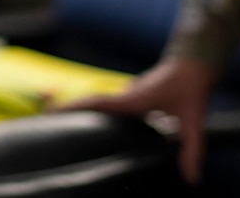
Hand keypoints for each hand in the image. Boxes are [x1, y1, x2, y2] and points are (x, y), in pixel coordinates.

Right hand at [59, 57, 213, 184]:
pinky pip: (108, 102)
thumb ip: (192, 149)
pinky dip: (94, 108)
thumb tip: (191, 178)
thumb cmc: (191, 87)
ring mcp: (128, 94)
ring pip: (98, 101)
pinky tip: (94, 122)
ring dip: (79, 108)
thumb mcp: (195, 120)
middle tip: (45, 118)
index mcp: (134, 100)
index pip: (98, 103)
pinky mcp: (133, 96)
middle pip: (90, 103)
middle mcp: (127, 95)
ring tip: (60, 121)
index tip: (51, 112)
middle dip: (67, 109)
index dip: (74, 107)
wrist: (193, 62)